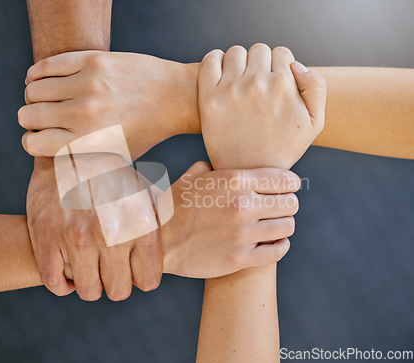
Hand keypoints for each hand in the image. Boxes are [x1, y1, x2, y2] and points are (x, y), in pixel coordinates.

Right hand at [18, 51, 199, 158]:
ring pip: (32, 89)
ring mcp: (87, 84)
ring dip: (34, 96)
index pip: (32, 143)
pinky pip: (46, 65)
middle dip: (31, 119)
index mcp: (88, 142)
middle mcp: (84, 113)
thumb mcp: (116, 157)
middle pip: (27, 115)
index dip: (33, 141)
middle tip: (44, 116)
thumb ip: (83, 160)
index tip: (41, 136)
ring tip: (47, 98)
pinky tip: (44, 79)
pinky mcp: (92, 60)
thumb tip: (50, 156)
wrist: (174, 98)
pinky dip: (37, 74)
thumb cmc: (145, 132)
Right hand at [27, 157, 162, 300]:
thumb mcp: (143, 190)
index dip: (142, 276)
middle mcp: (111, 233)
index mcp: (140, 222)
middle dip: (118, 282)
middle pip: (119, 291)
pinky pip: (55, 283)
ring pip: (89, 291)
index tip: (135, 267)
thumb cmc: (111, 175)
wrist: (68, 151)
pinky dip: (64, 283)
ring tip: (92, 265)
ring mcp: (76, 237)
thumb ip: (161, 217)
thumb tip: (186, 219)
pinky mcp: (46, 238)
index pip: (148, 280)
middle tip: (112, 267)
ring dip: (91, 282)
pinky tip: (71, 269)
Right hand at [161, 161, 299, 277]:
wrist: (158, 242)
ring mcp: (242, 234)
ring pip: (287, 227)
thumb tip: (220, 162)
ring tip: (272, 225)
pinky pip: (278, 251)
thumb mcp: (192, 178)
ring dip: (282, 226)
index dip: (288, 185)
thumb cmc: (175, 207)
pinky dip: (279, 246)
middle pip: (291, 204)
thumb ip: (213, 166)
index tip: (283, 190)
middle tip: (275, 209)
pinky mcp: (240, 258)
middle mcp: (241, 205)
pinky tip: (272, 242)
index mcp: (234, 180)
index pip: (286, 180)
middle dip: (286, 205)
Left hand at [198, 44, 325, 169]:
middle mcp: (257, 83)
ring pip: (236, 52)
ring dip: (239, 62)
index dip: (279, 66)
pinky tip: (221, 74)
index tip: (273, 81)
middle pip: (259, 49)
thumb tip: (295, 64)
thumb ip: (316, 87)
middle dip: (260, 63)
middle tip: (256, 83)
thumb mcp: (314, 123)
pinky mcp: (209, 97)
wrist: (247, 172)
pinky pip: (210, 60)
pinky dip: (215, 60)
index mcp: (283, 86)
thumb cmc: (282, 148)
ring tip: (239, 80)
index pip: (281, 53)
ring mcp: (231, 89)